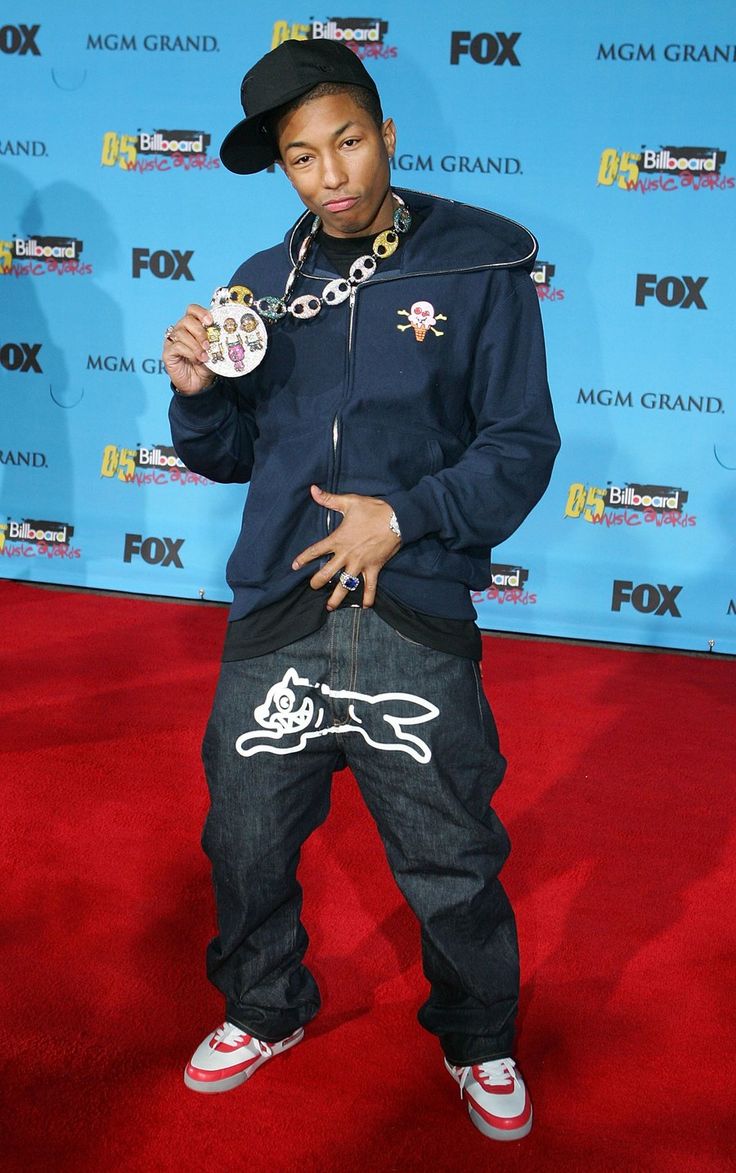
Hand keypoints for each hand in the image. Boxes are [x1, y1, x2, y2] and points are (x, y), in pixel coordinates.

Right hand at [162, 303, 216, 395]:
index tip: (210, 321)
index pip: (192, 310)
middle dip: (199, 332)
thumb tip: (223, 333)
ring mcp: (172, 341)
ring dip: (195, 345)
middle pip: (186, 320)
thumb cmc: (205, 366)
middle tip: (208, 345)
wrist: (199, 384)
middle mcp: (181, 331)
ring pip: (181, 333)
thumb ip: (216, 341)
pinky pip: (177, 346)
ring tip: (204, 356)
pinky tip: (196, 360)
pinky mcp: (168, 352)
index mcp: (192, 327)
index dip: (201, 312)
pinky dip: (189, 352)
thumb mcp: (214, 351)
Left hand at [292, 485, 400, 609]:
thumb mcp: (349, 501)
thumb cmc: (373, 510)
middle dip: (317, 583)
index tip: (294, 566)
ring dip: (337, 598)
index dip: (303, 559)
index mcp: (338, 540)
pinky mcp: (374, 568)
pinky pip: (370, 587)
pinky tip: (365, 606)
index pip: (315, 551)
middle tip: (313, 587)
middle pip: (327, 574)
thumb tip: (312, 489)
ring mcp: (360, 564)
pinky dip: (368, 597)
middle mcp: (346, 555)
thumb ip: (329, 499)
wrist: (397, 519)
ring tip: (329, 607)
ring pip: (345, 585)